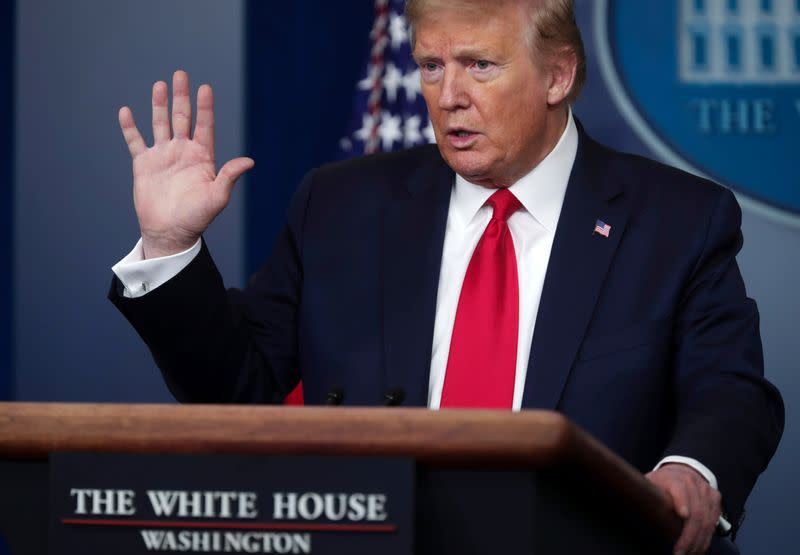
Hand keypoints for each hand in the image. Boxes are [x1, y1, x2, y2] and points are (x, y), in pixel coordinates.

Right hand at [118, 70, 253, 258]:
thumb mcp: (217, 197)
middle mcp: (182, 152)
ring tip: (160, 85)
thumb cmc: (197, 217)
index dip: (205, 107)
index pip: (204, 126)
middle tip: (181, 74)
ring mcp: (163, 157)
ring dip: (159, 105)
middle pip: (182, 118)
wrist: (171, 232)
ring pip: (160, 124)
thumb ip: (229, 176)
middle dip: (182, 97)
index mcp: (202, 157)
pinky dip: (130, 127)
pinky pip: (135, 142)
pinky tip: (126, 111)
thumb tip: (249, 161)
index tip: (205, 88)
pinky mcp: (144, 165)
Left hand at [646, 464, 721, 554]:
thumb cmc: (662, 481)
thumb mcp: (650, 482)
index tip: (682, 515)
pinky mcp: (715, 500)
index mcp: (674, 478)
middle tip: (679, 552)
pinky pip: (713, 522)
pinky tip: (699, 548)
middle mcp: (693, 483)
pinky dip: (706, 538)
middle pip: (696, 511)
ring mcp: (706, 491)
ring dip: (698, 541)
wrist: (683, 470)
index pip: (679, 488)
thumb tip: (629, 505)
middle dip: (688, 535)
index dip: (682, 501)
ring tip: (688, 554)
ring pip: (706, 520)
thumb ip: (643, 492)